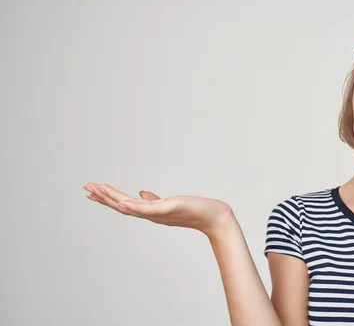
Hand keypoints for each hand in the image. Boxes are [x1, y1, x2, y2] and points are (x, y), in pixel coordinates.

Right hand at [84, 183, 234, 238]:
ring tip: (98, 190)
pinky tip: (122, 201)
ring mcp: (159, 213)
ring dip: (113, 198)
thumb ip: (153, 200)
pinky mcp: (170, 209)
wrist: (214, 218)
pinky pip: (149, 208)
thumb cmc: (194, 211)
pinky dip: (134, 205)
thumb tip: (141, 192)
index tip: (91, 192)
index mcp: (150, 212)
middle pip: (122, 206)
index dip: (107, 198)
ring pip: (131, 206)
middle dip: (103, 197)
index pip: (124, 205)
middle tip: (86, 188)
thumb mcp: (169, 204)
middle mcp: (151, 215)